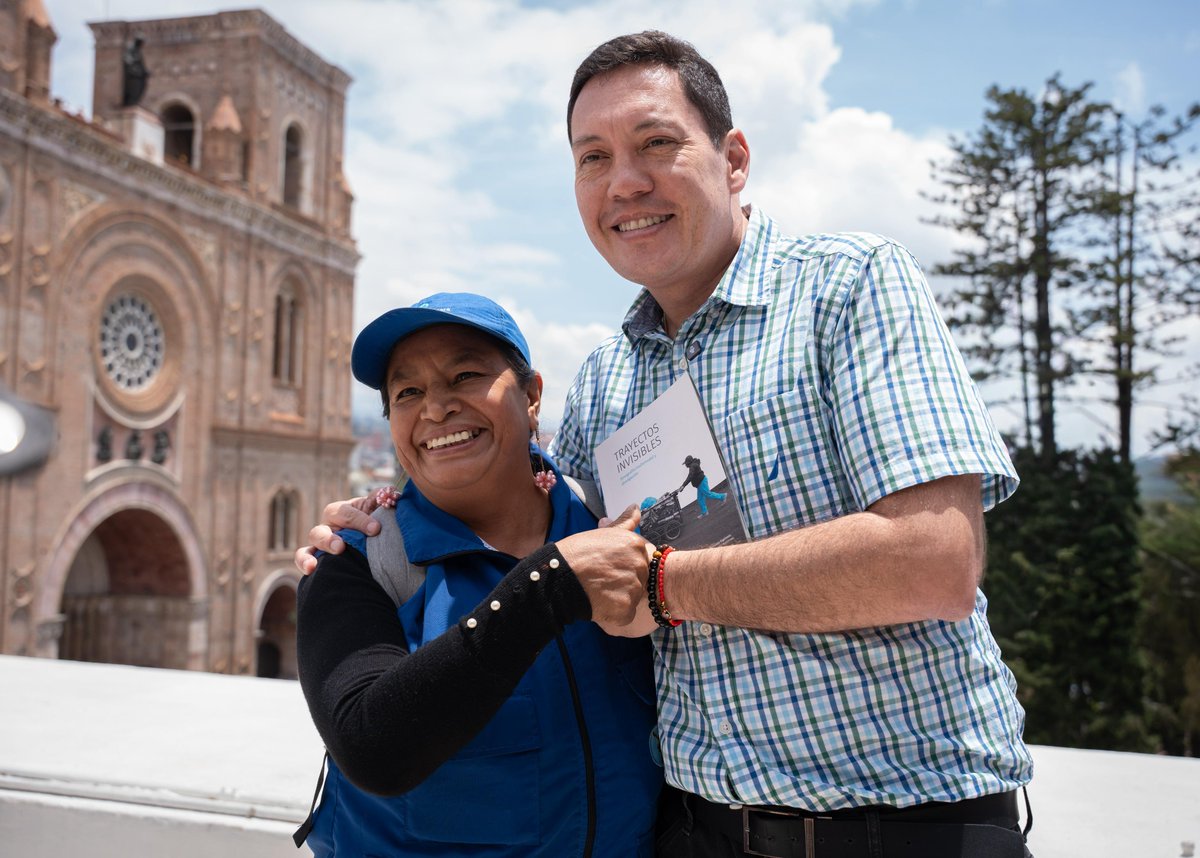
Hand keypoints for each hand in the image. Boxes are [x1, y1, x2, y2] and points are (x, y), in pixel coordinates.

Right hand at [293, 496, 381, 574]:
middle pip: (328, 521)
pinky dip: (304, 561)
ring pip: (315, 536)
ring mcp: (321, 540)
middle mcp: (330, 523)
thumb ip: (381, 501)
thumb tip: (390, 491)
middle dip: (336, 533)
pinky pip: (303, 556)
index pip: (347, 512)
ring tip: (336, 551)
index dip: (360, 519)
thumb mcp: (377, 512)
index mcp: (344, 511)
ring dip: (324, 543)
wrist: (372, 550)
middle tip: (343, 545)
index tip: (375, 529)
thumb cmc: (374, 527)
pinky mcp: (315, 556)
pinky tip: (311, 569)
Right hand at [555, 505, 653, 626]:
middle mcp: (639, 565)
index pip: (640, 560)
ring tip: (597, 591)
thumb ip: (624, 522)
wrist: (557, 577)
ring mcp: (633, 588)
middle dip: (623, 583)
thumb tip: (636, 507)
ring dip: (618, 599)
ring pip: (632, 598)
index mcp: (636, 544)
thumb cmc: (576, 554)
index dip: (622, 566)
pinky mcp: (625, 610)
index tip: (606, 567)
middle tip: (601, 580)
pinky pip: (625, 615)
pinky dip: (613, 614)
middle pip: (639, 580)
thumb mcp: (602, 533)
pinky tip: (598, 604)